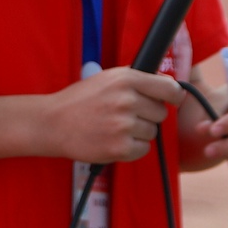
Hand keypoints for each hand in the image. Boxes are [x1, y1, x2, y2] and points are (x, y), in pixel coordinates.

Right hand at [37, 68, 181, 163]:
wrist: (53, 123)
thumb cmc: (80, 100)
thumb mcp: (107, 78)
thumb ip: (136, 79)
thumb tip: (165, 83)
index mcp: (126, 79)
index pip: (169, 88)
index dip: (175, 95)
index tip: (173, 99)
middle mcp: (127, 100)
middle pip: (161, 113)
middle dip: (148, 115)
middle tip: (126, 115)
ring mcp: (124, 125)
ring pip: (152, 132)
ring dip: (139, 133)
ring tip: (116, 127)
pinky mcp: (120, 147)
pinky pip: (143, 149)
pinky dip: (132, 148)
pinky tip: (114, 140)